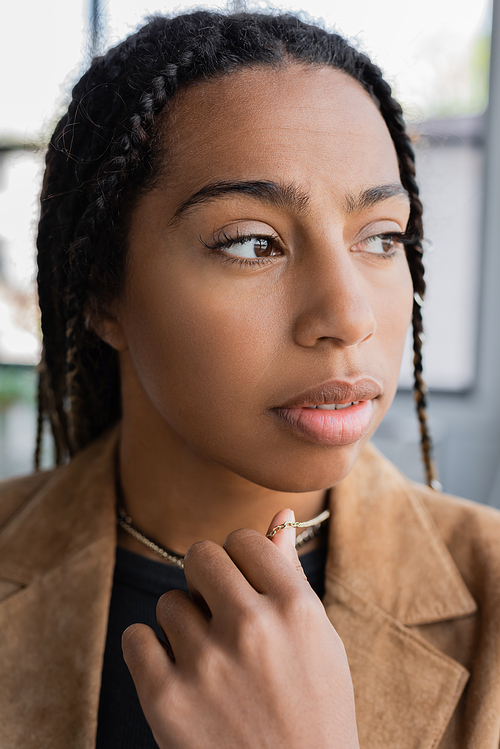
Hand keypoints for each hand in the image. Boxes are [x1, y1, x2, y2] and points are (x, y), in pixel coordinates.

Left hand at [122, 509, 359, 748]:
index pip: (243, 540)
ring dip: (182, 624)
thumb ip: (290, 575)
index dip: (237, 560)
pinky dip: (150, 653)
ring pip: (169, 602)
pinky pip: (136, 638)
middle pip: (200, 555)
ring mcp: (207, 664)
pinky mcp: (166, 701)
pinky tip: (176, 676)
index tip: (239, 584)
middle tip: (216, 612)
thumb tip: (279, 515)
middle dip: (204, 577)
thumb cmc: (314, 714)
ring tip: (207, 661)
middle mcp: (252, 628)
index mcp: (295, 609)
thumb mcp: (318, 642)